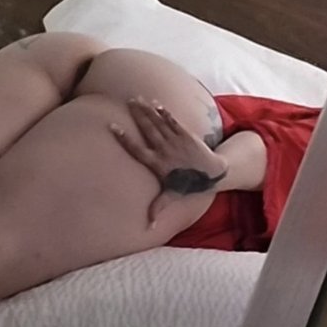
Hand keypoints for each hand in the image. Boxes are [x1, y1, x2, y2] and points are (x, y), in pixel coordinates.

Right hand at [110, 97, 226, 227]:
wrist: (213, 173)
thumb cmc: (189, 184)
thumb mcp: (172, 196)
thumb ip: (158, 207)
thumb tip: (148, 227)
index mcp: (158, 164)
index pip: (137, 149)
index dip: (124, 138)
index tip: (113, 126)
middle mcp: (165, 150)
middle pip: (147, 129)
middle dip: (137, 114)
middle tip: (126, 101)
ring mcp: (175, 140)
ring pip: (158, 122)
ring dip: (147, 109)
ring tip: (137, 98)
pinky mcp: (186, 134)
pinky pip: (172, 120)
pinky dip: (164, 112)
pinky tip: (156, 103)